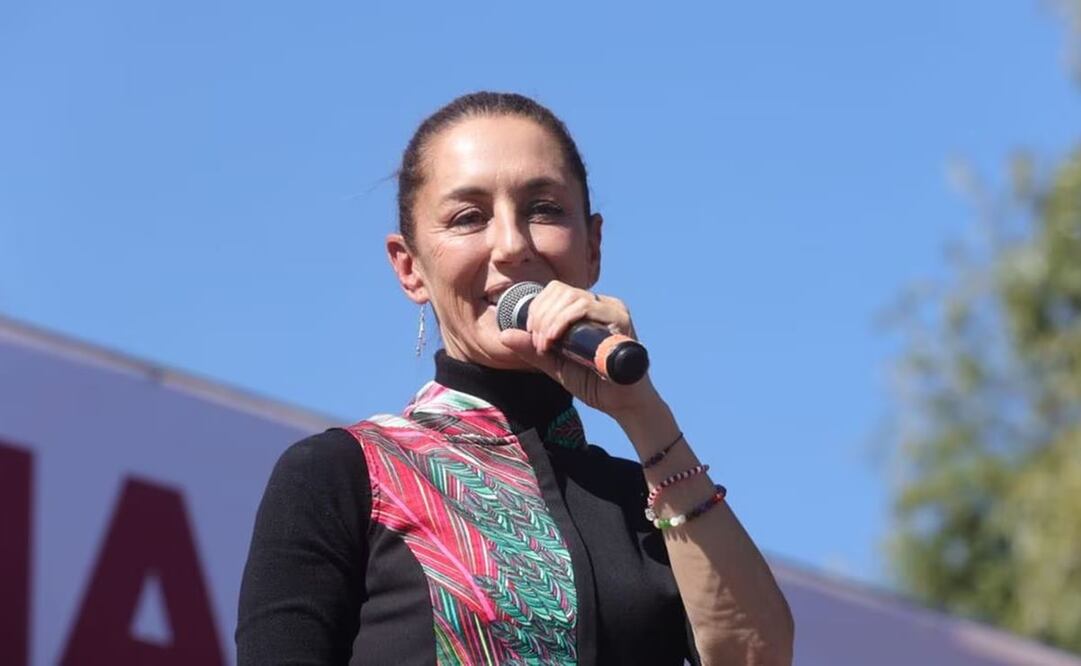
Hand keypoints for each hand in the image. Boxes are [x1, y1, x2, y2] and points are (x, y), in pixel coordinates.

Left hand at [497, 280, 661, 418]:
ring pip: (571, 297)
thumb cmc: (592, 382)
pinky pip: (586, 307)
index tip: (531, 335)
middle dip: (540, 315)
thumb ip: (532, 349)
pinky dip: (564, 320)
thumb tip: (503, 334)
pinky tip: (555, 340)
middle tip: (538, 343)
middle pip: (560, 291)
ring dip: (549, 320)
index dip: (537, 308)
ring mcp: (612, 310)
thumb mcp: (555, 364)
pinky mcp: (620, 320)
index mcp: (588, 309)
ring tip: (545, 345)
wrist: (621, 404)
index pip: (555, 292)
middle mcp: (601, 304)